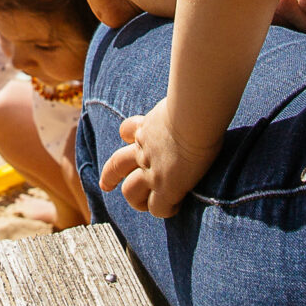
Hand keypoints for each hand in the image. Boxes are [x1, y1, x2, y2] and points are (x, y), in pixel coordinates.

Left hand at [98, 111, 214, 218]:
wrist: (193, 118)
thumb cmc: (193, 103)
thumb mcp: (178, 100)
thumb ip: (179, 105)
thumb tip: (199, 95)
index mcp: (146, 127)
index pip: (128, 129)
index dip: (129, 135)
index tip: (130, 138)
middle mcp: (143, 150)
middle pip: (117, 164)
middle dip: (110, 176)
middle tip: (106, 185)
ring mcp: (152, 171)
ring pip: (131, 191)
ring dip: (136, 200)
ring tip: (144, 206)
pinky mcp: (166, 187)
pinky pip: (158, 208)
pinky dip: (164, 210)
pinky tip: (175, 207)